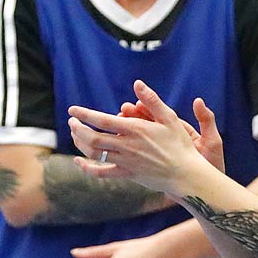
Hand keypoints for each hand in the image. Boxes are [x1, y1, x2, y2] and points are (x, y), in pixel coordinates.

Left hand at [66, 81, 204, 194]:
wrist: (186, 174)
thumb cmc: (180, 144)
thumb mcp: (170, 118)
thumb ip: (152, 100)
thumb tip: (138, 83)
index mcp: (135, 129)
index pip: (102, 120)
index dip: (84, 114)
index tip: (72, 110)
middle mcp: (127, 145)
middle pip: (93, 137)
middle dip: (77, 128)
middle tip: (72, 121)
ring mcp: (125, 161)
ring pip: (94, 153)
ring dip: (80, 143)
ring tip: (75, 134)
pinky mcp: (127, 174)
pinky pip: (101, 172)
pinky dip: (87, 168)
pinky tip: (79, 161)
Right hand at [116, 97, 225, 174]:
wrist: (209, 189)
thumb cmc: (213, 164)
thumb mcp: (212, 141)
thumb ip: (206, 121)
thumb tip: (197, 100)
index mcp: (180, 132)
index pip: (160, 117)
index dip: (147, 110)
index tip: (136, 104)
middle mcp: (168, 142)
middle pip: (147, 128)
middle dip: (133, 120)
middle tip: (121, 113)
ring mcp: (161, 155)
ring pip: (140, 142)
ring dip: (127, 136)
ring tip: (116, 130)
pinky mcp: (156, 169)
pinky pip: (139, 159)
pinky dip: (128, 155)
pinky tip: (116, 152)